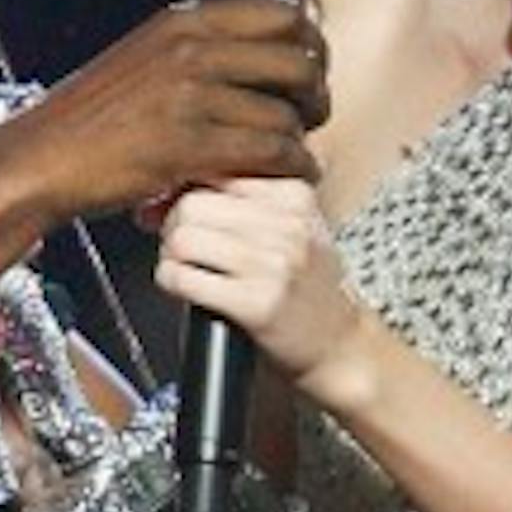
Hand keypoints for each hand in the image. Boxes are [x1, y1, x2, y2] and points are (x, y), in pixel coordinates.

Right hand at [0, 0, 328, 221]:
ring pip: (286, 110)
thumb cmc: (90, 119)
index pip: (282, 11)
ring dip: (303, 137)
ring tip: (299, 154)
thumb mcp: (145, 58)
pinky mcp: (186, 143)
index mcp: (183, 21)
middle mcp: (190, 48)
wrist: (40, 158)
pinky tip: (291, 174)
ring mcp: (189, 94)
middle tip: (313, 112)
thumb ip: (195, 48)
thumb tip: (251, 53)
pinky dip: (292, 166)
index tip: (310, 67)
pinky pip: (268, 150)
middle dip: (317, 89)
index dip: (310, 42)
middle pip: (298, 57)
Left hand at [153, 177, 363, 387]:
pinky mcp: (256, 302)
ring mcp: (273, 263)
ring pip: (183, 237)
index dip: (186, 190)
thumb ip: (245, 198)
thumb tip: (172, 181)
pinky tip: (186, 288)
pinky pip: (183, 277)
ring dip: (170, 255)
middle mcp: (287, 223)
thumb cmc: (307, 284)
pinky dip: (171, 282)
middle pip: (192, 202)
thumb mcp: (293, 225)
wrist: (340, 344)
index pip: (217, 168)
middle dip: (173, 224)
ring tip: (186, 267)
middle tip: (181, 246)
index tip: (178, 210)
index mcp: (295, 194)